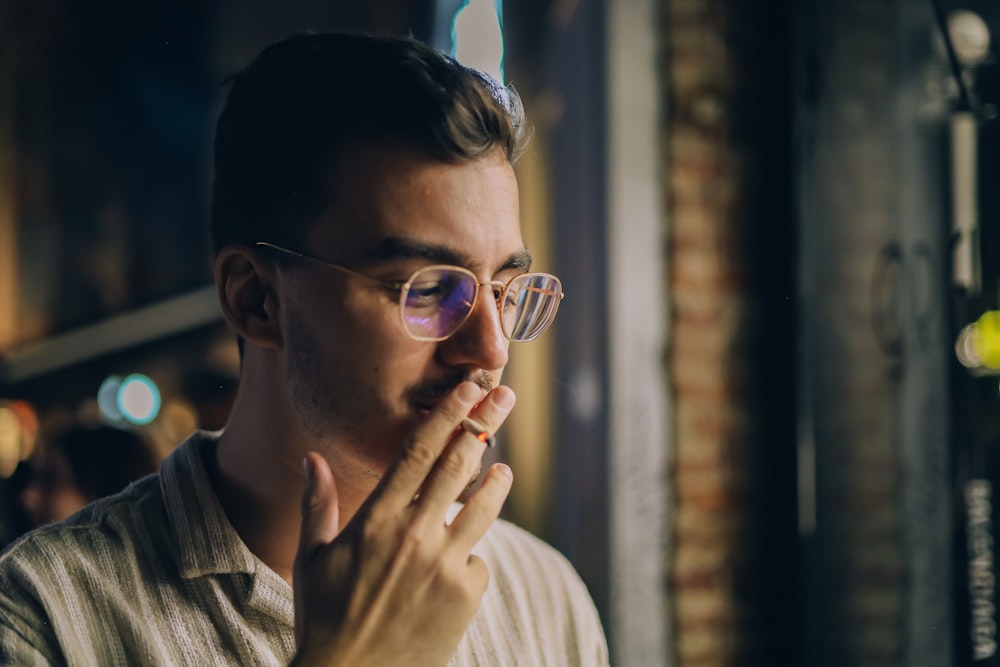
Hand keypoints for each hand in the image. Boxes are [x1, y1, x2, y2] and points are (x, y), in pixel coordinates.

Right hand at [290, 382, 515, 666]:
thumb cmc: (325, 619)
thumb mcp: (311, 559)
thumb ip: (317, 504)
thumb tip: (311, 458)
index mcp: (375, 519)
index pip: (418, 451)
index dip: (446, 414)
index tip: (468, 387)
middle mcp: (414, 534)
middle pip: (458, 464)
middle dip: (484, 423)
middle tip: (504, 394)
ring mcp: (444, 564)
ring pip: (482, 507)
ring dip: (497, 482)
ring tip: (504, 469)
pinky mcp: (466, 594)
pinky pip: (478, 561)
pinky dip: (471, 556)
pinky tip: (458, 564)